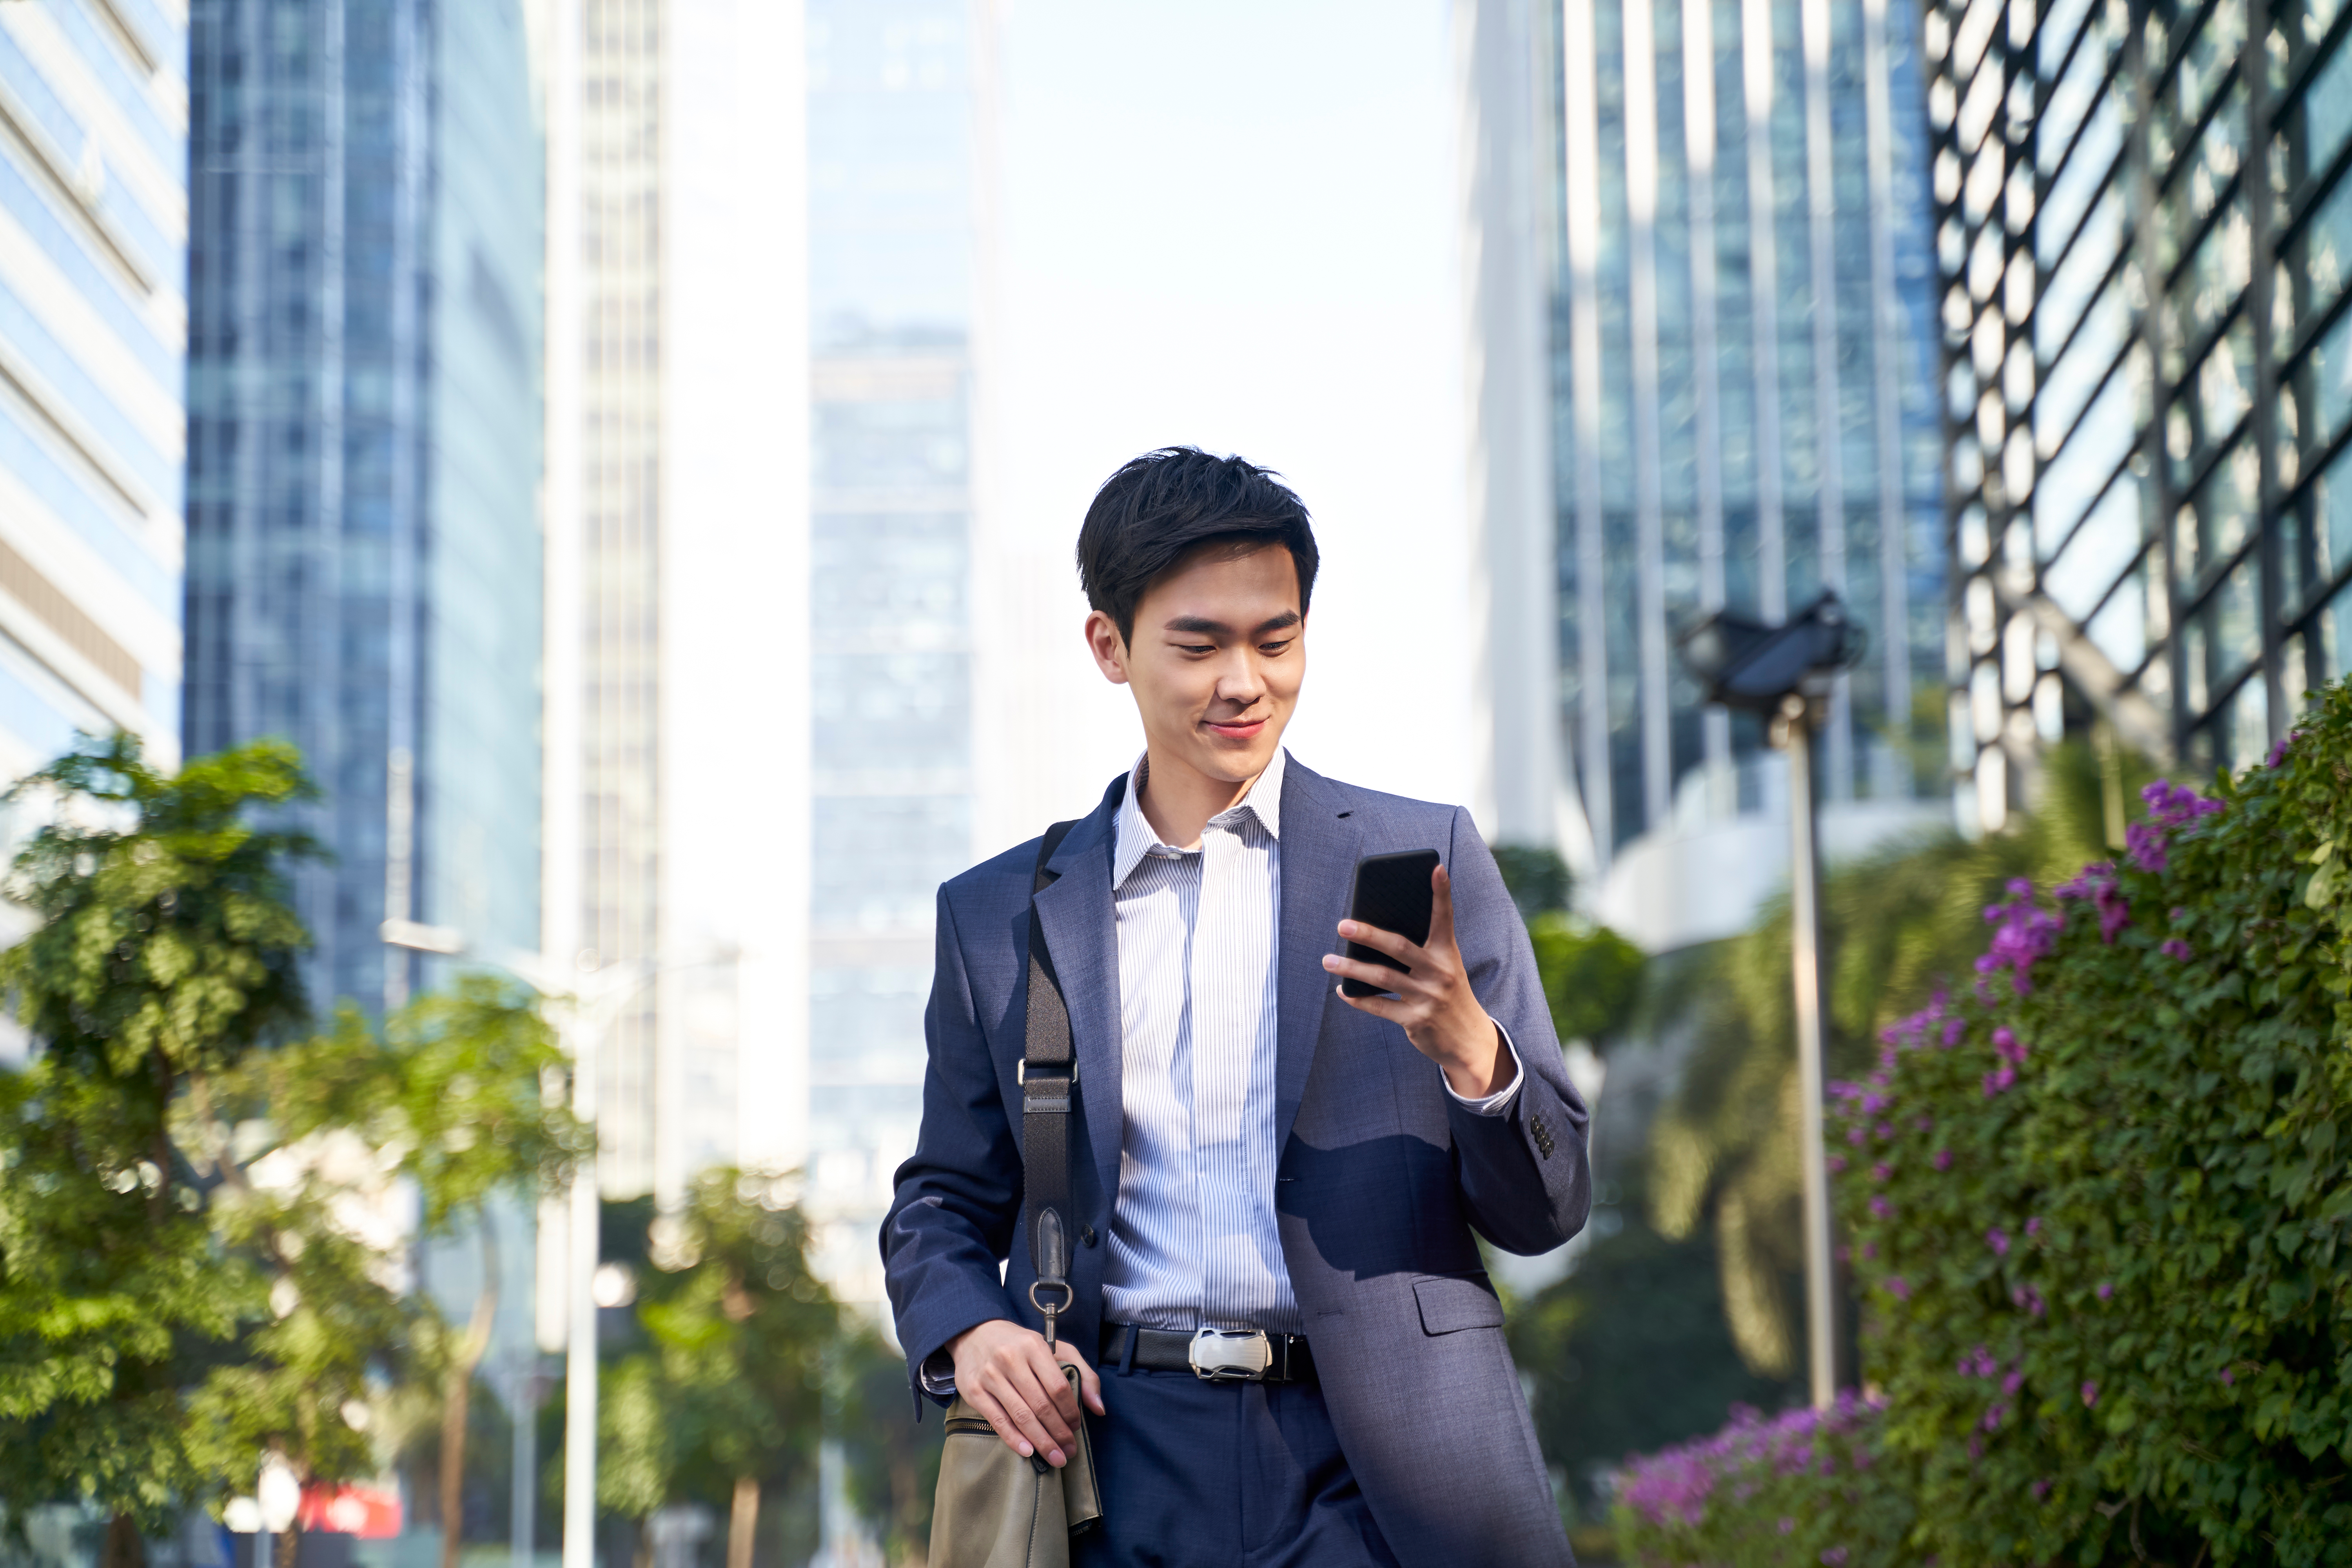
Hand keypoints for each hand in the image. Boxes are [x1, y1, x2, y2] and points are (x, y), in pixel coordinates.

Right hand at [947, 1319, 1105, 1466]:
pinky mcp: (973, 1390)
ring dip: (1041, 1441)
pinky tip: (1028, 1451)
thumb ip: (1082, 1372)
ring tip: (1055, 1457)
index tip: (1076, 1427)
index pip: (1058, 1386)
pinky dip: (1014, 1439)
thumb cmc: (1020, 1345)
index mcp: (1033, 1346)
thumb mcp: (1055, 1347)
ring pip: (1021, 1416)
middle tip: (1069, 1451)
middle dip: (1058, 1433)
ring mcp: (990, 1376)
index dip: (1070, 1411)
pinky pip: (997, 1420)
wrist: (975, 1334)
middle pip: (1041, 1405)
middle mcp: (1010, 1359)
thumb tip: (1098, 1407)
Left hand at [1323, 863, 1509, 1096]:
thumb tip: (1376, 933)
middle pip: (1399, 947)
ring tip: (1328, 960)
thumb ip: (1421, 950)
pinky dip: (1358, 999)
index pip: (1444, 918)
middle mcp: (1439, 973)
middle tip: (1342, 924)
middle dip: (1368, 934)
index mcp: (1447, 953)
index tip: (1435, 868)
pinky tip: (1343, 992)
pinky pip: (1379, 1006)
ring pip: (1381, 977)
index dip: (1441, 893)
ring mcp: (1427, 997)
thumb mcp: (1444, 968)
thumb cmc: (1448, 994)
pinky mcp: (1415, 1020)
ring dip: (1351, 968)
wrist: (1468, 1040)